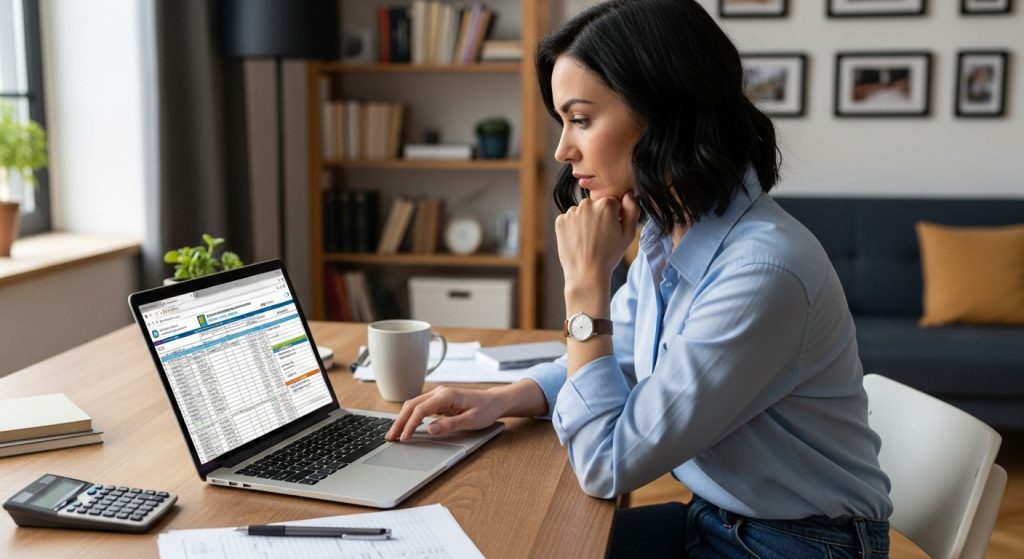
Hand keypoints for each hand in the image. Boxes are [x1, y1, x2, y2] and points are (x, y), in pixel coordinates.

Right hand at [386, 386, 505, 441]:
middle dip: (399, 421)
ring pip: (413, 405)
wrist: (495, 401)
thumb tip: (429, 429)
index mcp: (446, 395)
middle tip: (389, 437)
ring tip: (393, 434)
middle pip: (411, 405)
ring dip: (402, 418)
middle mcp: (439, 392)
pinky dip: (409, 416)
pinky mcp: (439, 400)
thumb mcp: (471, 421)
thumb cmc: (486, 410)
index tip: (403, 438)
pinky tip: (405, 426)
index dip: (409, 425)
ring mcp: (438, 395)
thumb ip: (450, 425)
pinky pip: (419, 407)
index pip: (420, 410)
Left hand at [555, 192, 640, 288]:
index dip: (614, 217)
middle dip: (599, 216)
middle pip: (596, 206)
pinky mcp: (560, 221)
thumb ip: (632, 210)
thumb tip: (629, 194)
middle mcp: (587, 204)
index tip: (612, 231)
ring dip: (585, 221)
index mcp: (606, 204)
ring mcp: (571, 212)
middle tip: (600, 237)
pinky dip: (573, 227)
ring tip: (589, 240)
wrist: (587, 273)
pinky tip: (578, 240)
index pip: (612, 203)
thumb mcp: (629, 234)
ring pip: (582, 212)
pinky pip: (569, 219)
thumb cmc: (610, 255)